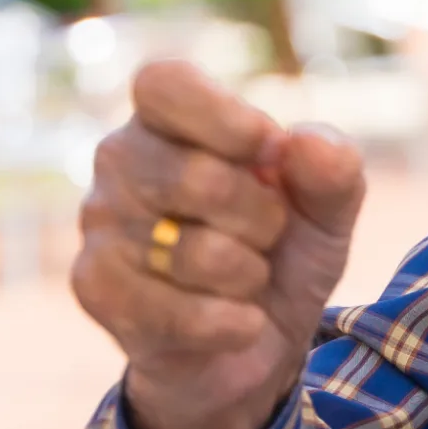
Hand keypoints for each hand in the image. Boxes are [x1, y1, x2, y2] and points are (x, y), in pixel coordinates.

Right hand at [71, 60, 365, 428]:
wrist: (255, 344)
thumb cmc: (283, 251)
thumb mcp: (328, 209)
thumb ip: (333, 169)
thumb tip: (300, 144)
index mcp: (168, 116)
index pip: (164, 84)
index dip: (224, 118)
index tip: (268, 150)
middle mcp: (120, 157)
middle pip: (196, 176)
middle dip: (261, 218)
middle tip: (266, 233)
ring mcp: (99, 222)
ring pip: (191, 251)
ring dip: (247, 275)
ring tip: (243, 277)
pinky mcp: (94, 287)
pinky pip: (172, 312)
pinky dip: (228, 324)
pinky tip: (237, 322)